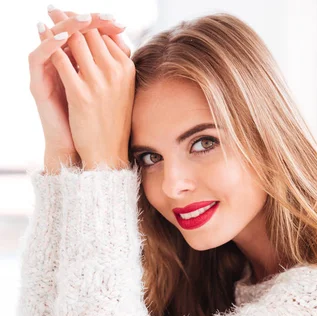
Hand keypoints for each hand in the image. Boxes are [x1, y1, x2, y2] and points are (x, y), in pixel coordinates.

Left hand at [46, 12, 135, 169]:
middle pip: (89, 32)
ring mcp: (98, 83)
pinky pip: (62, 62)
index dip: (86, 21)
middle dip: (70, 18)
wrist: (108, 153)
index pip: (104, 33)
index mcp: (126, 68)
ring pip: (75, 42)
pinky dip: (51, 48)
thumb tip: (104, 39)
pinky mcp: (82, 94)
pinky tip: (43, 42)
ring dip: (57, 28)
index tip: (71, 15)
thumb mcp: (123, 89)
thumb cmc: (113, 122)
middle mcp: (115, 72)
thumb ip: (115, 63)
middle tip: (53, 8)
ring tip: (46, 20)